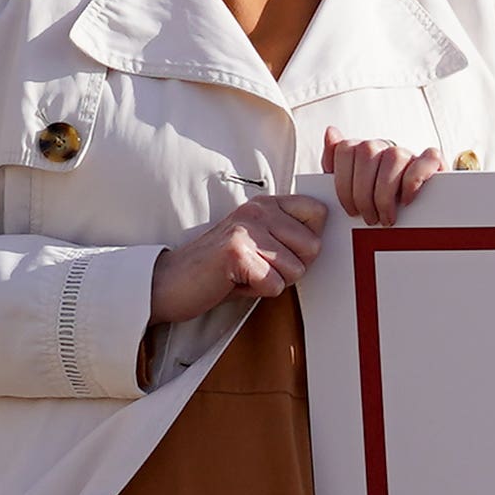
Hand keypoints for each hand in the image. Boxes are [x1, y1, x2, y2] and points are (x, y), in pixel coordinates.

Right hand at [149, 193, 329, 324]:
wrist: (169, 282)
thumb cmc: (219, 269)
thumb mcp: (258, 244)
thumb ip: (288, 237)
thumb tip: (325, 243)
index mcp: (266, 203)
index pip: (318, 212)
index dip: (307, 242)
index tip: (280, 252)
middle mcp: (258, 209)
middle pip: (313, 247)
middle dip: (291, 268)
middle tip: (258, 268)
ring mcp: (247, 228)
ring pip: (295, 269)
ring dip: (272, 282)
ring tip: (244, 274)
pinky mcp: (237, 252)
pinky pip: (274, 284)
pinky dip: (257, 291)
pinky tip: (234, 282)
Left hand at [324, 132, 445, 225]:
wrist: (420, 216)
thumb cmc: (381, 204)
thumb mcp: (352, 187)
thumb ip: (335, 161)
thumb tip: (330, 131)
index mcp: (364, 150)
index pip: (346, 150)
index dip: (343, 183)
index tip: (351, 210)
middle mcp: (385, 147)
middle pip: (366, 154)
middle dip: (363, 194)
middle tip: (369, 218)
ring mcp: (409, 153)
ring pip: (393, 157)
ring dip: (386, 194)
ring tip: (386, 217)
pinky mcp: (434, 162)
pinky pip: (425, 160)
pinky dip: (413, 182)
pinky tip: (406, 201)